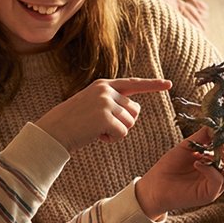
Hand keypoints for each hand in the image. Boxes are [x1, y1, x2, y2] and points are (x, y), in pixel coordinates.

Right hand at [35, 78, 171, 151]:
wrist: (54, 130)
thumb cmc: (74, 121)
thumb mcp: (92, 104)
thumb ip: (112, 102)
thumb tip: (135, 110)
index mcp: (104, 85)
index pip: (133, 83)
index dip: (152, 85)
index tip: (168, 84)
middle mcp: (106, 90)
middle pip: (134, 110)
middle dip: (124, 122)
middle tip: (103, 126)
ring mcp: (105, 103)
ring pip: (130, 123)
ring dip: (117, 132)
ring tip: (97, 130)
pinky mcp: (105, 117)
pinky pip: (123, 133)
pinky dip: (112, 139)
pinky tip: (97, 136)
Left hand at [135, 129, 223, 220]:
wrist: (153, 186)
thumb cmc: (170, 166)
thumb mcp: (188, 146)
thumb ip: (203, 136)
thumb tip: (217, 122)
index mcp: (219, 165)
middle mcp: (221, 177)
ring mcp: (216, 187)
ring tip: (219, 146)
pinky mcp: (207, 195)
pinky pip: (218, 181)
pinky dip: (210, 168)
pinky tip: (197, 162)